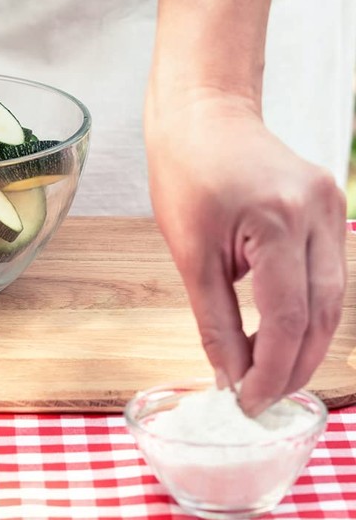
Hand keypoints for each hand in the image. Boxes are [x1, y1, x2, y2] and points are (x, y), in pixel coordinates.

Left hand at [145, 88, 346, 415]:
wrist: (203, 117)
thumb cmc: (186, 174)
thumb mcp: (189, 253)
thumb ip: (214, 319)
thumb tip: (231, 375)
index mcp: (277, 221)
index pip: (286, 318)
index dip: (271, 370)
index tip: (250, 402)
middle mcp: (318, 212)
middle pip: (323, 313)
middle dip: (296, 365)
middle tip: (265, 399)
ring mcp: (332, 206)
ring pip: (334, 297)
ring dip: (306, 342)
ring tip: (273, 375)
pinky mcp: (331, 206)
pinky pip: (328, 272)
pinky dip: (309, 309)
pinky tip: (283, 333)